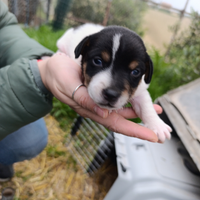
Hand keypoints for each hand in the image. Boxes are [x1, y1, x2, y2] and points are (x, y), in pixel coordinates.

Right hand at [38, 53, 160, 141]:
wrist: (53, 69)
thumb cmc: (58, 77)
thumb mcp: (69, 87)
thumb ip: (84, 100)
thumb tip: (104, 113)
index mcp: (90, 109)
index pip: (116, 124)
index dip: (134, 131)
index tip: (152, 137)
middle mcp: (97, 107)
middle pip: (123, 119)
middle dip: (141, 125)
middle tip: (159, 128)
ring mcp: (98, 100)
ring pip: (122, 109)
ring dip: (139, 110)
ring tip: (156, 109)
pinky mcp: (99, 91)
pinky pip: (117, 98)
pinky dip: (129, 99)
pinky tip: (137, 97)